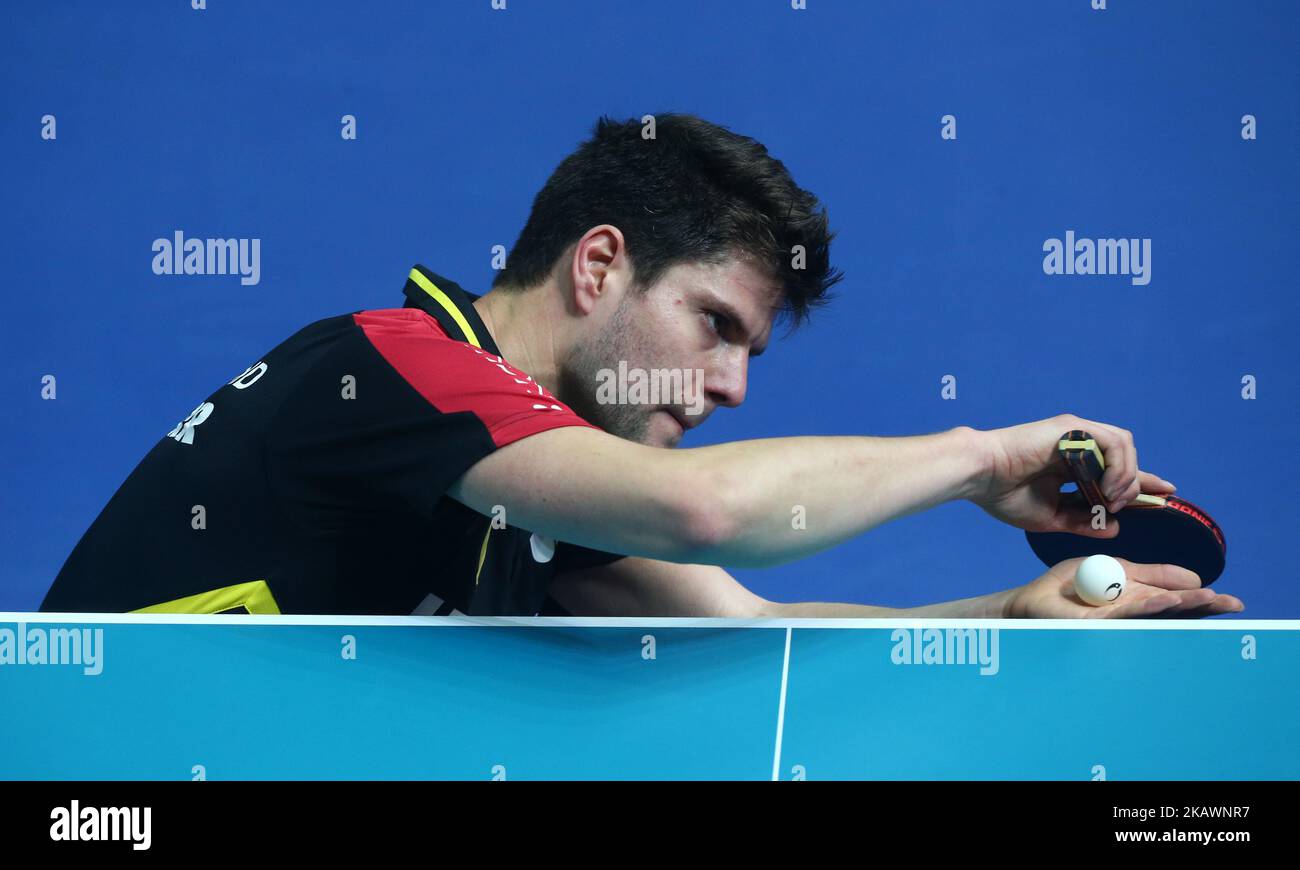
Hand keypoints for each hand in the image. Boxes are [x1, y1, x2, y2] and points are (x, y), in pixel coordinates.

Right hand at [966, 414, 1175, 534]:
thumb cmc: (1005, 495)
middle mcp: (1077, 445)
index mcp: (1070, 465)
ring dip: (1127, 476)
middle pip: (1126, 458)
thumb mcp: (1053, 518)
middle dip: (1137, 484)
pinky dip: (1119, 466)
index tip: (1164, 495)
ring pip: (1124, 447)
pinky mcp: (1073, 428)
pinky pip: (1114, 442)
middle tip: (1123, 506)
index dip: (1140, 483)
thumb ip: (1084, 522)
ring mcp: (1076, 434)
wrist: (980, 476)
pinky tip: (1107, 487)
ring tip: (1113, 499)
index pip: (1114, 472)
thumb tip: (1116, 528)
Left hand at [1005, 557, 1244, 617]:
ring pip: (1153, 612)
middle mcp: (1131, 613)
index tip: (1230, 601)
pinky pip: (1124, 614)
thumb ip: (1150, 573)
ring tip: (1206, 598)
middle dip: (1202, 606)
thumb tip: (1190, 577)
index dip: (1202, 599)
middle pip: (1173, 610)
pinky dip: (1145, 606)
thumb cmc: (1072, 586)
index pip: (1176, 599)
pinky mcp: (1095, 623)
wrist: (1032, 599)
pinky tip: (1163, 601)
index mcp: (1138, 598)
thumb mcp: (1116, 568)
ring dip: (1180, 604)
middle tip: (1230, 605)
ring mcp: (1114, 620)